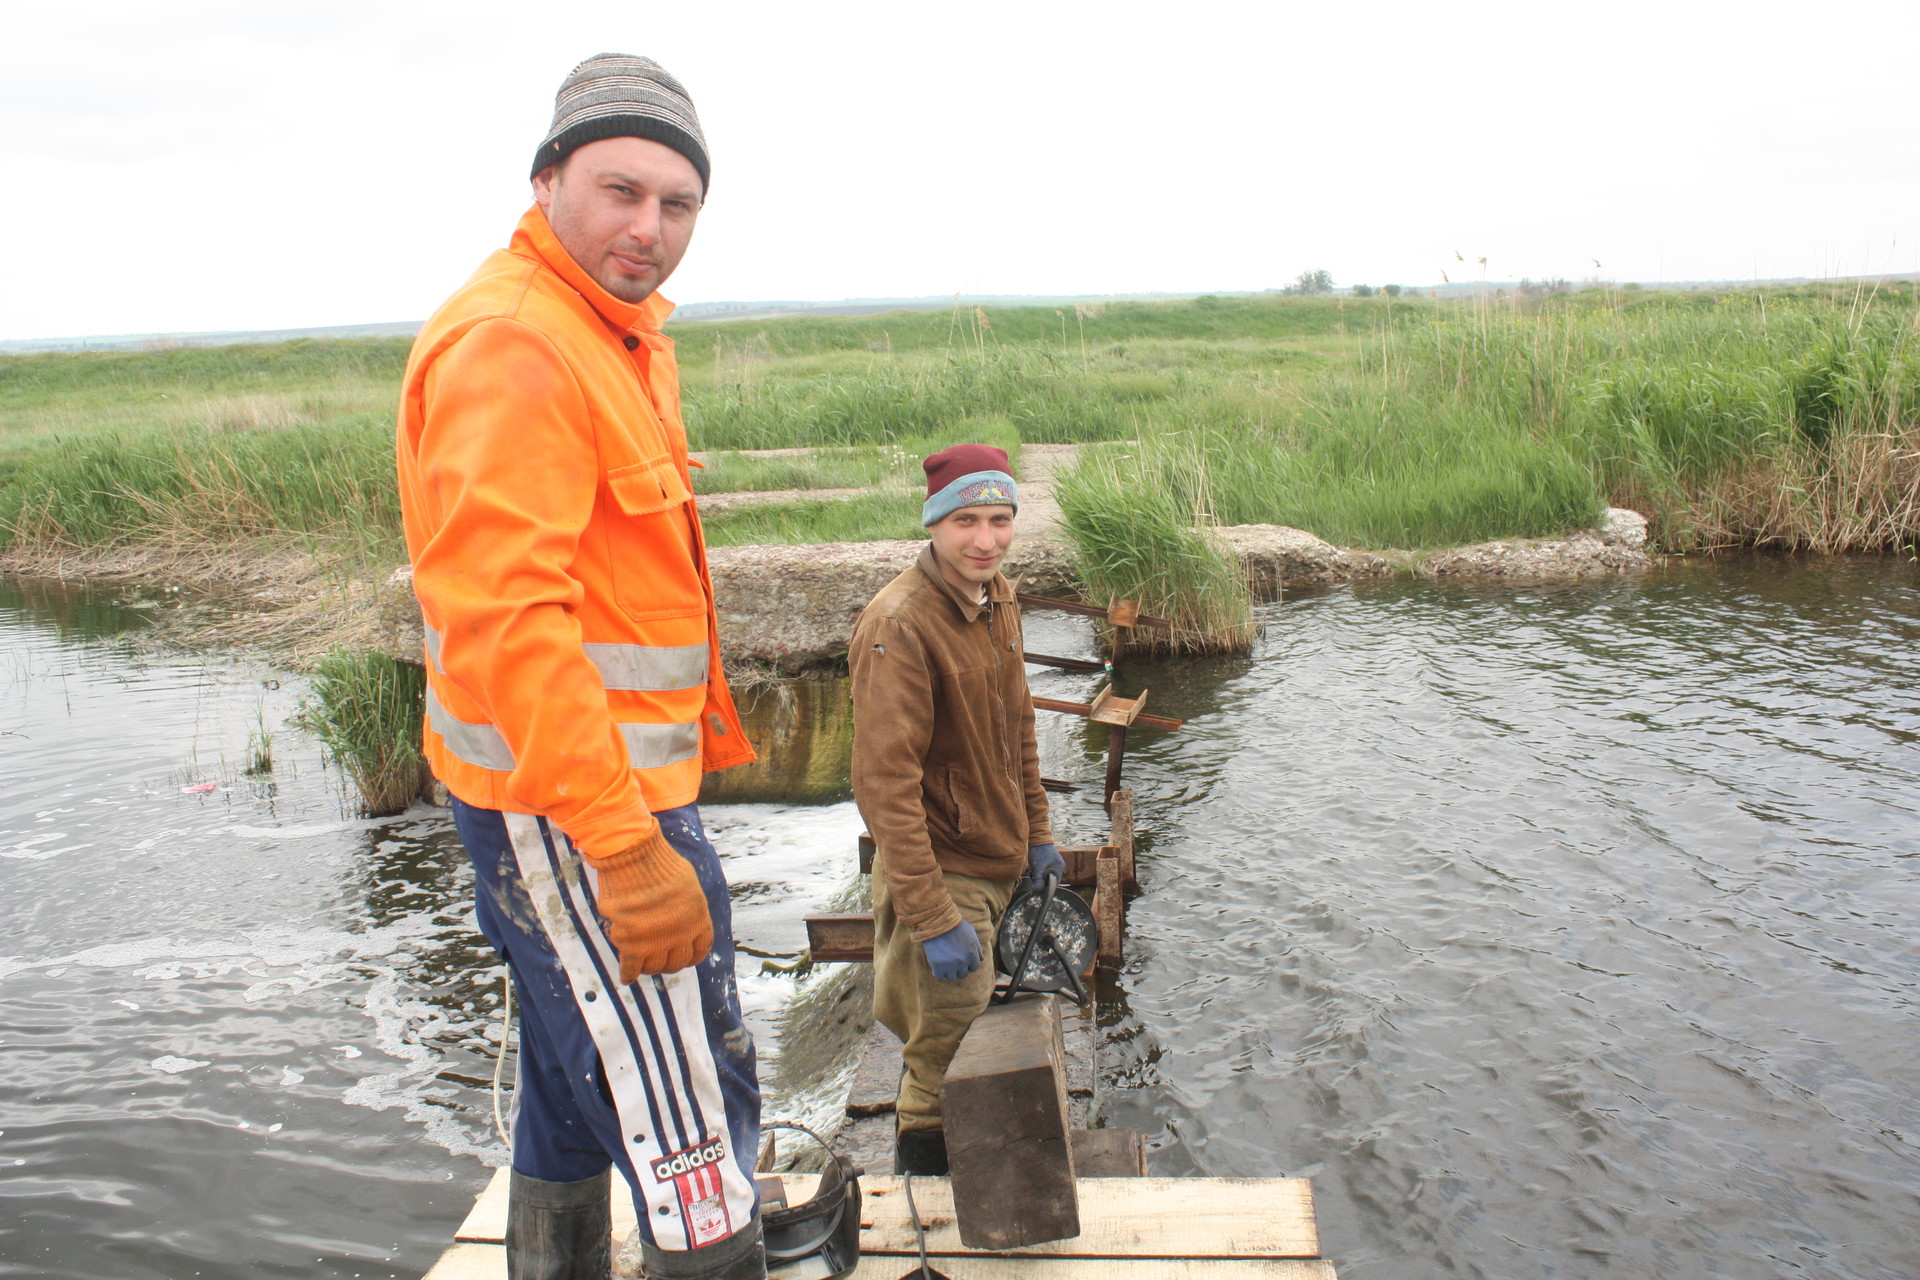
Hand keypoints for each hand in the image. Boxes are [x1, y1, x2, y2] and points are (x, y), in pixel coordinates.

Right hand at [593, 829, 713, 982]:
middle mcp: (680, 934)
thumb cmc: (658, 862)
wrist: (634, 857)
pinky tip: (627, 976)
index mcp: (698, 919)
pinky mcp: (631, 943)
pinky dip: (628, 973)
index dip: (689, 957)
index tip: (682, 958)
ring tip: (641, 964)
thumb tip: (680, 915)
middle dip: (667, 963)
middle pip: (676, 962)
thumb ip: (686, 905)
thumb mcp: (687, 883)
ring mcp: (656, 941)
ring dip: (647, 967)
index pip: (699, 950)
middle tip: (658, 961)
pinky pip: (631, 967)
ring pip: (653, 967)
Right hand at [921, 920, 983, 981]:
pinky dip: (938, 971)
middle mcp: (963, 962)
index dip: (967, 964)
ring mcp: (950, 965)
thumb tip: (981, 959)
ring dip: (948, 971)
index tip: (961, 959)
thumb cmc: (955, 925)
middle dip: (958, 968)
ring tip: (944, 961)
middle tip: (951, 960)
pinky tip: (936, 963)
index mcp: (972, 954)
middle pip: (963, 974)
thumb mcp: (971, 932)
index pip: (973, 968)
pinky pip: (939, 976)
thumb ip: (977, 947)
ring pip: (952, 977)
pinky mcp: (938, 966)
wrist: (937, 921)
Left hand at [1023, 842, 1064, 888]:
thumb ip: (1038, 880)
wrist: (1035, 837)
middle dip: (1041, 881)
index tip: (1037, 889)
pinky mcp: (1046, 862)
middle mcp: (1057, 867)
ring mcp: (1052, 864)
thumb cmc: (1039, 851)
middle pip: (1050, 881)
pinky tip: (1032, 868)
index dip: (1046, 888)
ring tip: (1032, 870)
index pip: (1055, 883)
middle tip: (1033, 876)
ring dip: (1038, 877)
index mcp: (1059, 867)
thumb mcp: (1038, 867)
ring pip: (1045, 876)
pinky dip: (1037, 872)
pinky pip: (1042, 872)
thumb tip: (1036, 891)